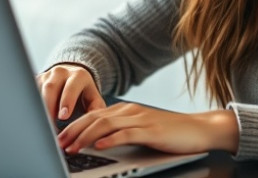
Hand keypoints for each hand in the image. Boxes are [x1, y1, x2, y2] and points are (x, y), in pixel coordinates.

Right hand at [37, 64, 106, 121]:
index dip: (67, 101)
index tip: (63, 117)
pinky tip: (33, 120)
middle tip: (49, 125)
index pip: (71, 87)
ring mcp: (47, 75)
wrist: (73, 77)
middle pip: (51, 88)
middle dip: (49, 107)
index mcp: (78, 75)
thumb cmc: (84, 93)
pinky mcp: (36, 81)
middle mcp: (61, 72)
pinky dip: (31, 107)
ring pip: (38, 91)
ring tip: (41, 127)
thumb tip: (92, 124)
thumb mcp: (93, 98)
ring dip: (38, 109)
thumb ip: (95, 109)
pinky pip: (31, 93)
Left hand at [57, 102, 239, 154]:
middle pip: (94, 117)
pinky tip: (99, 146)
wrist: (199, 129)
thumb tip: (95, 143)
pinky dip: (110, 139)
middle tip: (58, 143)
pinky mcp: (151, 130)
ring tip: (72, 147)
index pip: (93, 115)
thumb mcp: (141, 130)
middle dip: (73, 130)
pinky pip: (126, 133)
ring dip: (85, 136)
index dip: (73, 125)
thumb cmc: (169, 133)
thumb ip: (120, 132)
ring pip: (106, 124)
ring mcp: (141, 119)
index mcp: (125, 110)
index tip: (58, 137)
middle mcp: (130, 111)